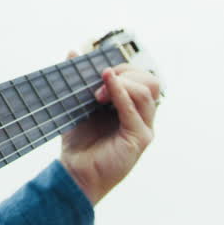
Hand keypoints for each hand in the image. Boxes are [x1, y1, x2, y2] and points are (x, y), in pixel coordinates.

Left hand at [59, 53, 159, 204]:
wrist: (74, 171)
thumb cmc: (79, 141)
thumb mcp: (78, 104)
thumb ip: (78, 80)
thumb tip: (73, 52)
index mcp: (133, 107)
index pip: (141, 77)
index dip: (122, 68)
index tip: (97, 71)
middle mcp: (142, 116)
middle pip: (150, 80)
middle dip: (125, 72)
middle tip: (100, 80)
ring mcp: (144, 128)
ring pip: (147, 91)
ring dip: (122, 83)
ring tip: (98, 93)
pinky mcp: (139, 139)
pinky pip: (135, 109)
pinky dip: (121, 93)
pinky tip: (106, 88)